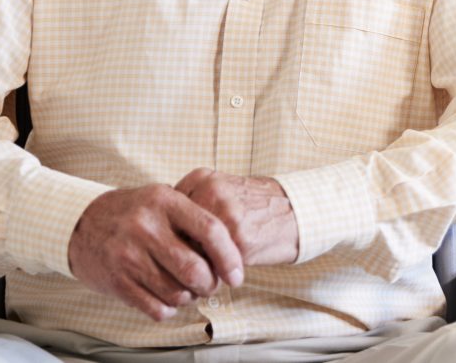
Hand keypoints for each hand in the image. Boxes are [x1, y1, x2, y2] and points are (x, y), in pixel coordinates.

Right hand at [67, 185, 243, 321]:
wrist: (80, 223)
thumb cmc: (132, 212)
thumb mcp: (162, 199)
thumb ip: (193, 216)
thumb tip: (231, 249)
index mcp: (165, 201)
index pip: (210, 230)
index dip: (230, 256)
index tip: (237, 274)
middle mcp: (147, 227)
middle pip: (195, 269)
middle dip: (210, 284)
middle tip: (210, 284)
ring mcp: (129, 255)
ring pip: (177, 292)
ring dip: (190, 297)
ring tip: (188, 290)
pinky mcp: (116, 280)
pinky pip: (155, 307)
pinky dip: (169, 309)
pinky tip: (168, 299)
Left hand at [175, 168, 300, 266]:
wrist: (297, 212)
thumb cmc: (254, 206)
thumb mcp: (221, 191)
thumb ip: (191, 206)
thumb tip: (159, 238)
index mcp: (202, 178)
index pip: (164, 216)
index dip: (169, 239)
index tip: (175, 250)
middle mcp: (211, 192)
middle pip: (174, 236)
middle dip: (178, 257)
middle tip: (186, 269)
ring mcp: (225, 215)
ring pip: (190, 254)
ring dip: (195, 271)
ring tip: (204, 276)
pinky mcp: (239, 240)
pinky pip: (212, 268)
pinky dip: (214, 277)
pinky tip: (223, 275)